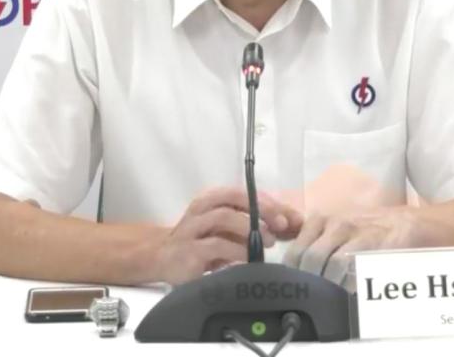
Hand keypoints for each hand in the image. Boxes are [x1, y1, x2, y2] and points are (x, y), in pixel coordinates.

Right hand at [154, 187, 302, 284]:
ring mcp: (192, 229)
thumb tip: (292, 224)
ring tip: (269, 242)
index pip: (243, 193)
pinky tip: (249, 258)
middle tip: (283, 225)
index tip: (289, 216)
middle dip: (262, 210)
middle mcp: (200, 210)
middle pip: (233, 200)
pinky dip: (236, 250)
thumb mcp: (227, 231)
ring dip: (250, 228)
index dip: (268, 202)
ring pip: (223, 217)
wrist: (161, 260)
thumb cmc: (201, 243)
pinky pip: (215, 245)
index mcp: (211, 200)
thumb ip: (253, 226)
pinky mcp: (188, 252)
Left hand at [281, 206, 418, 289]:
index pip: (295, 250)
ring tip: (332, 294)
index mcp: (319, 220)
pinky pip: (355, 269)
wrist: (402, 223)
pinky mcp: (373, 244)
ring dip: (330, 284)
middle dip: (310, 280)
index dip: (292, 272)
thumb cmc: (364, 228)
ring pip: (332, 264)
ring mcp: (355, 233)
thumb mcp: (333, 227)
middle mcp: (334, 223)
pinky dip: (349, 284)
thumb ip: (312, 241)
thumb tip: (290, 266)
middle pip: (310, 258)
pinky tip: (350, 289)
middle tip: (312, 294)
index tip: (294, 287)